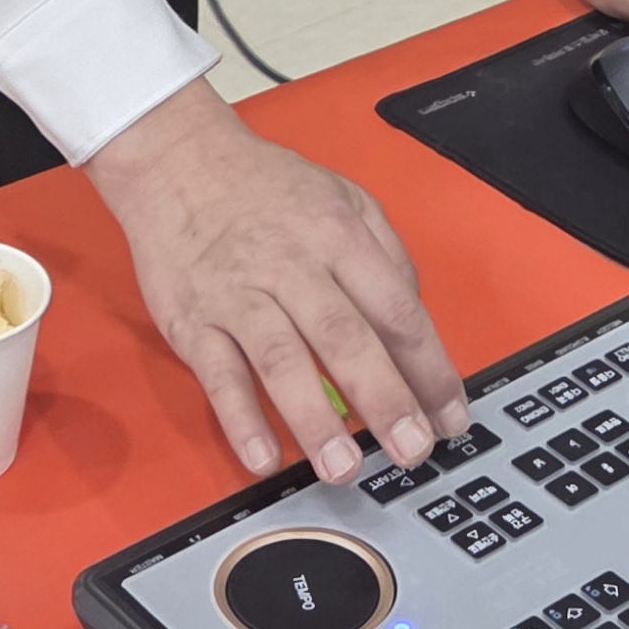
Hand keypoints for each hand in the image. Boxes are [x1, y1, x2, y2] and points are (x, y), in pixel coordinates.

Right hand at [84, 81, 469, 482]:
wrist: (178, 160)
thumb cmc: (267, 188)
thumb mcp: (344, 198)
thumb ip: (385, 256)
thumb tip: (411, 322)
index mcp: (338, 237)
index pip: (396, 309)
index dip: (429, 369)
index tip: (450, 417)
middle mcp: (292, 265)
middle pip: (345, 337)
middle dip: (384, 399)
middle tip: (411, 451)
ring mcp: (239, 295)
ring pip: (282, 359)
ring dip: (314, 418)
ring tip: (343, 468)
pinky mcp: (193, 319)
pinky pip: (218, 373)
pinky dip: (240, 416)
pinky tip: (263, 456)